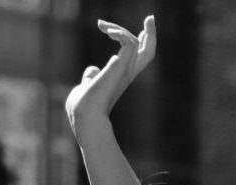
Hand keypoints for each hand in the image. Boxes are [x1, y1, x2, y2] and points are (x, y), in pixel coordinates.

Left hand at [65, 16, 155, 140]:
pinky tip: (106, 30)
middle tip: (151, 18)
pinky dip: (119, 32)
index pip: (137, 58)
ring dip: (121, 29)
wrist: (85, 113)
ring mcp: (125, 70)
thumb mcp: (89, 85)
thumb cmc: (84, 105)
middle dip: (151, 35)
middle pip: (148, 53)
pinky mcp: (120, 66)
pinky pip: (129, 42)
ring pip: (139, 45)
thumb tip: (92, 70)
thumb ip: (92, 76)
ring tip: (102, 25)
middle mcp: (127, 73)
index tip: (141, 30)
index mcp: (121, 77)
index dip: (142, 43)